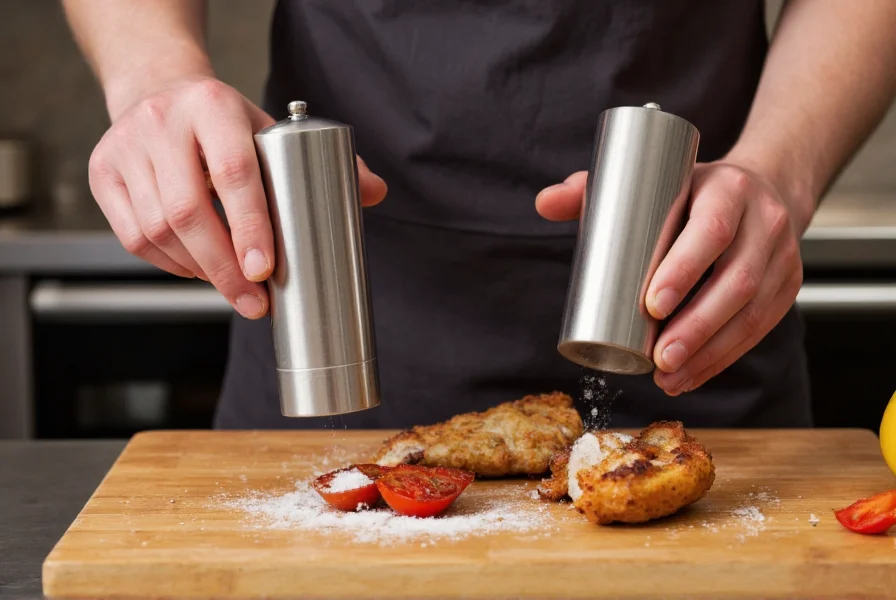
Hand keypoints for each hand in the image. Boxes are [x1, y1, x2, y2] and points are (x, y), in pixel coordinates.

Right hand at [89, 76, 387, 318]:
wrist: (159, 91)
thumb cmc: (225, 123)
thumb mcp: (271, 130)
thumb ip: (328, 163)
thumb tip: (375, 193)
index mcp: (213, 107)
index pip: (234, 173)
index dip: (251, 227)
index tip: (266, 271)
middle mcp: (162, 123)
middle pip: (189, 212)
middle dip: (225, 269)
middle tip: (254, 302)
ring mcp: (125, 148)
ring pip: (158, 230)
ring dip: (199, 271)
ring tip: (232, 288)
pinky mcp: (103, 174)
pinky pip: (135, 237)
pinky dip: (170, 265)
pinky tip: (198, 270)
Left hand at [536, 161, 803, 393]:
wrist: (763, 187)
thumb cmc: (692, 191)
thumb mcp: (654, 180)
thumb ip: (595, 190)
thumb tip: (544, 202)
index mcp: (729, 188)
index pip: (712, 230)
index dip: (684, 270)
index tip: (650, 306)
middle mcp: (765, 221)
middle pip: (736, 281)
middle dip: (696, 327)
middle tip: (657, 358)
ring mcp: (783, 257)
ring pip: (752, 312)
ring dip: (710, 352)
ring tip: (669, 376)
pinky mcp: (787, 288)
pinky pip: (760, 329)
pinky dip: (723, 358)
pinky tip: (691, 377)